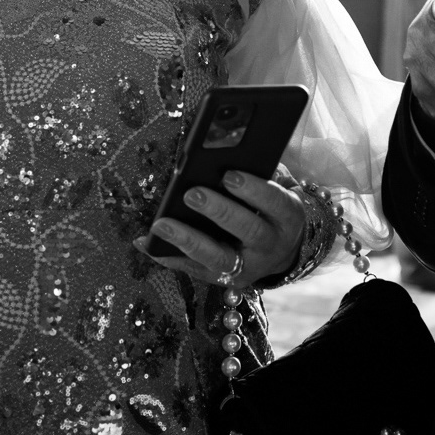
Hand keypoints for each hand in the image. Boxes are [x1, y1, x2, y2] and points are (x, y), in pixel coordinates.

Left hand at [138, 170, 306, 285]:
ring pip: (219, 258)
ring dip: (188, 240)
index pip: (275, 202)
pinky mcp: (227, 280)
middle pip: (248, 230)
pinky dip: (169, 257)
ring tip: (161, 224)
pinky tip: (146, 243)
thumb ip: (261, 173)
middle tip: (192, 193)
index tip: (230, 174)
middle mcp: (272, 246)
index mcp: (288, 217)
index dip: (254, 190)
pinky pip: (195, 271)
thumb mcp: (278, 187)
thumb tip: (227, 154)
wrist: (283, 251)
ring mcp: (249, 267)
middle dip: (219, 211)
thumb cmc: (272, 207)